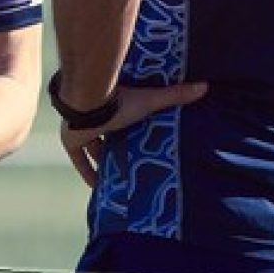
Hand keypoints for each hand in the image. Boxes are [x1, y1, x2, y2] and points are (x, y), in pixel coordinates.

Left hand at [61, 81, 207, 187]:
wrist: (87, 100)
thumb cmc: (118, 98)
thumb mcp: (150, 100)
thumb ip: (174, 95)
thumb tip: (204, 86)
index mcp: (111, 103)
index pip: (120, 117)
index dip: (126, 128)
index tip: (135, 138)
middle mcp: (93, 115)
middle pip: (104, 134)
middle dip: (113, 146)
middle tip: (129, 160)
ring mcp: (78, 128)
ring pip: (91, 146)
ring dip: (101, 159)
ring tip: (117, 175)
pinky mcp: (70, 141)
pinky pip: (78, 160)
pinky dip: (87, 172)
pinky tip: (98, 186)